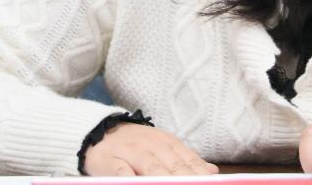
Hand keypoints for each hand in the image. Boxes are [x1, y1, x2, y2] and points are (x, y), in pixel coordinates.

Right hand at [83, 122, 218, 175]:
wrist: (100, 131)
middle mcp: (153, 147)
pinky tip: (137, 184)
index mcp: (169, 144)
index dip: (200, 177)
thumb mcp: (164, 147)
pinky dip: (131, 179)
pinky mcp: (111, 161)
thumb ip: (186, 160)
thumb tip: (212, 171)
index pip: (190, 163)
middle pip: (174, 168)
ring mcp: (132, 153)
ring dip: (164, 182)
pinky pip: (122, 172)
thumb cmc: (137, 145)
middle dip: (186, 181)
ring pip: (152, 169)